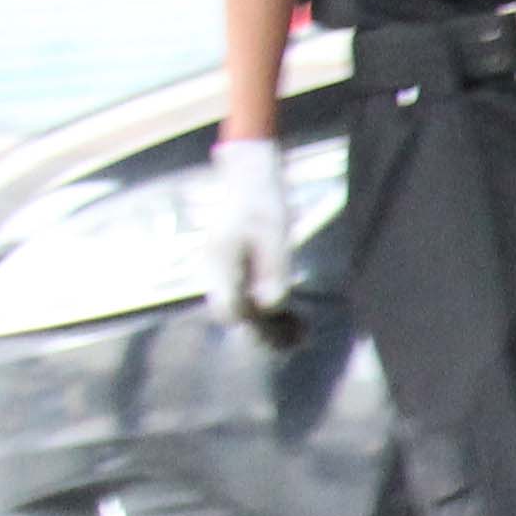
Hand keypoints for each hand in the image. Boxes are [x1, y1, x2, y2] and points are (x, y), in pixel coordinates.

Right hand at [200, 134, 293, 326]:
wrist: (249, 180)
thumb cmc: (264, 204)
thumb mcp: (275, 234)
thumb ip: (273, 270)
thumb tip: (271, 307)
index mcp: (220, 262)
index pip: (230, 310)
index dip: (256, 324)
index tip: (287, 321)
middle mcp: (213, 272)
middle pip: (232, 316)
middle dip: (265, 331)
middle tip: (301, 335)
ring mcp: (218, 274)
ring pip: (238, 313)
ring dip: (268, 326)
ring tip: (302, 331)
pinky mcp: (231, 274)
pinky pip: (244, 301)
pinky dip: (267, 313)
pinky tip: (295, 320)